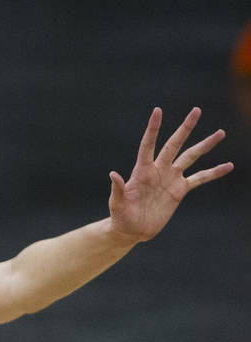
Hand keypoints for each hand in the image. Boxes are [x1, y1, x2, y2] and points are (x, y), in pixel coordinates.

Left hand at [108, 107, 233, 242]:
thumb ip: (117, 189)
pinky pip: (200, 178)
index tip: (157, 110)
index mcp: (142, 171)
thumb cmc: (121, 217)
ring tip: (220, 133)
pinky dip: (214, 172)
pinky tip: (228, 165)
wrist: (132, 230)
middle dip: (185, 128)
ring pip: (190, 157)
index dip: (153, 128)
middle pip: (174, 144)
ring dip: (205, 145)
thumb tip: (113, 174)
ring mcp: (171, 178)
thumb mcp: (117, 204)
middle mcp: (158, 170)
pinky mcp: (180, 190)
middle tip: (196, 110)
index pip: (148, 145)